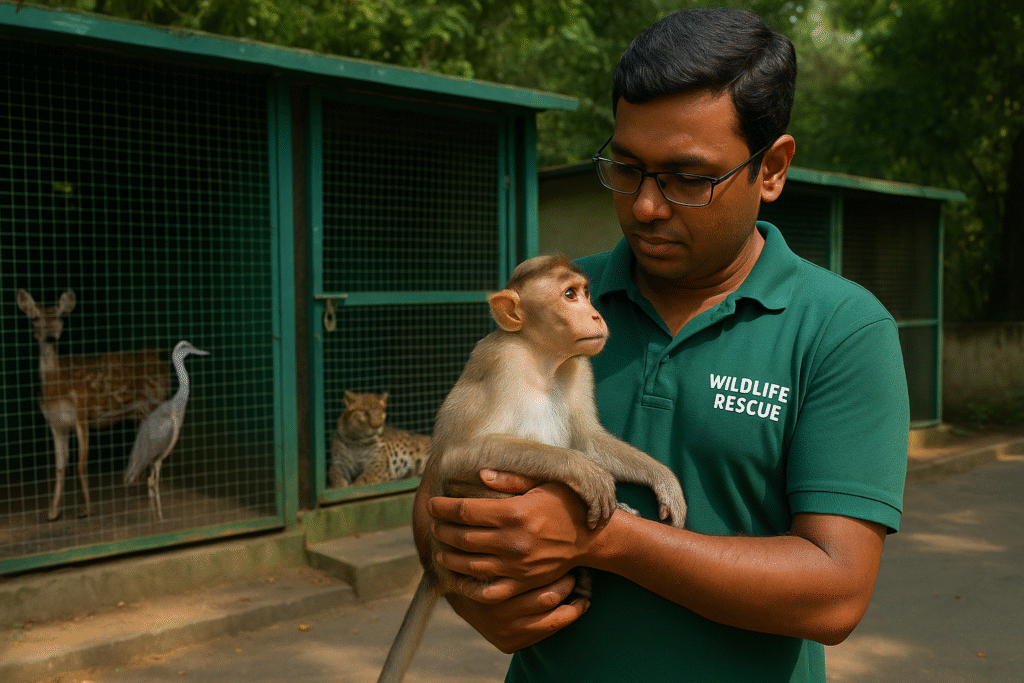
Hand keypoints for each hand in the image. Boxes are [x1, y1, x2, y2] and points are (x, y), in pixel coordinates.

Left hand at [428, 469, 596, 650]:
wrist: (592, 537)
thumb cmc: (565, 503)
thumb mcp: (542, 481)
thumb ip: (510, 479)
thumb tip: (479, 474)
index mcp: (515, 513)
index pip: (466, 511)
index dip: (443, 507)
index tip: (432, 504)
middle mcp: (513, 541)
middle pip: (463, 537)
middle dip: (442, 530)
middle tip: (434, 524)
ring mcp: (517, 566)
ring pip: (470, 565)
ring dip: (449, 557)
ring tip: (440, 549)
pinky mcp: (522, 582)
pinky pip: (488, 590)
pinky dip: (468, 587)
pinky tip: (459, 578)